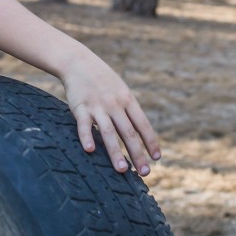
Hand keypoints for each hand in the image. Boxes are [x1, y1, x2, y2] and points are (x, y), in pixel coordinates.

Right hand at [61, 55, 161, 176]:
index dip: (150, 141)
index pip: (143, 124)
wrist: (79, 62)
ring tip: (122, 170)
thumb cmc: (102, 80)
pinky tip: (90, 150)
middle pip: (128, 132)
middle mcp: (115, 104)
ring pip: (109, 132)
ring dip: (116, 152)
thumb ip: (129, 111)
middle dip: (137, 154)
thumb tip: (140, 134)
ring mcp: (97, 106)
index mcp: (127, 100)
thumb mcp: (121, 91)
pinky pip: (83, 125)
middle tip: (145, 172)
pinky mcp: (80, 107)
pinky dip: (87, 137)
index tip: (156, 158)